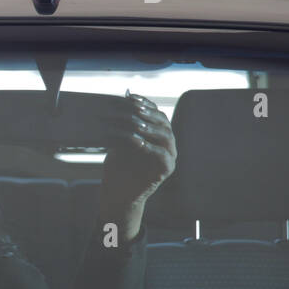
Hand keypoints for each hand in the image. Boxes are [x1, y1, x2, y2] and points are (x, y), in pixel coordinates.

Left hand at [99, 93, 176, 239]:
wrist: (118, 192)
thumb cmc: (118, 165)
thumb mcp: (119, 142)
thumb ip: (124, 127)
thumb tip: (120, 105)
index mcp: (157, 134)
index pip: (156, 113)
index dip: (145, 103)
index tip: (130, 97)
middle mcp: (167, 143)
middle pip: (163, 122)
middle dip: (147, 113)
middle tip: (133, 108)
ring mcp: (170, 156)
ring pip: (166, 135)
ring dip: (149, 127)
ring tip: (135, 122)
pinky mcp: (167, 169)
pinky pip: (163, 154)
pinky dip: (149, 146)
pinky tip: (136, 141)